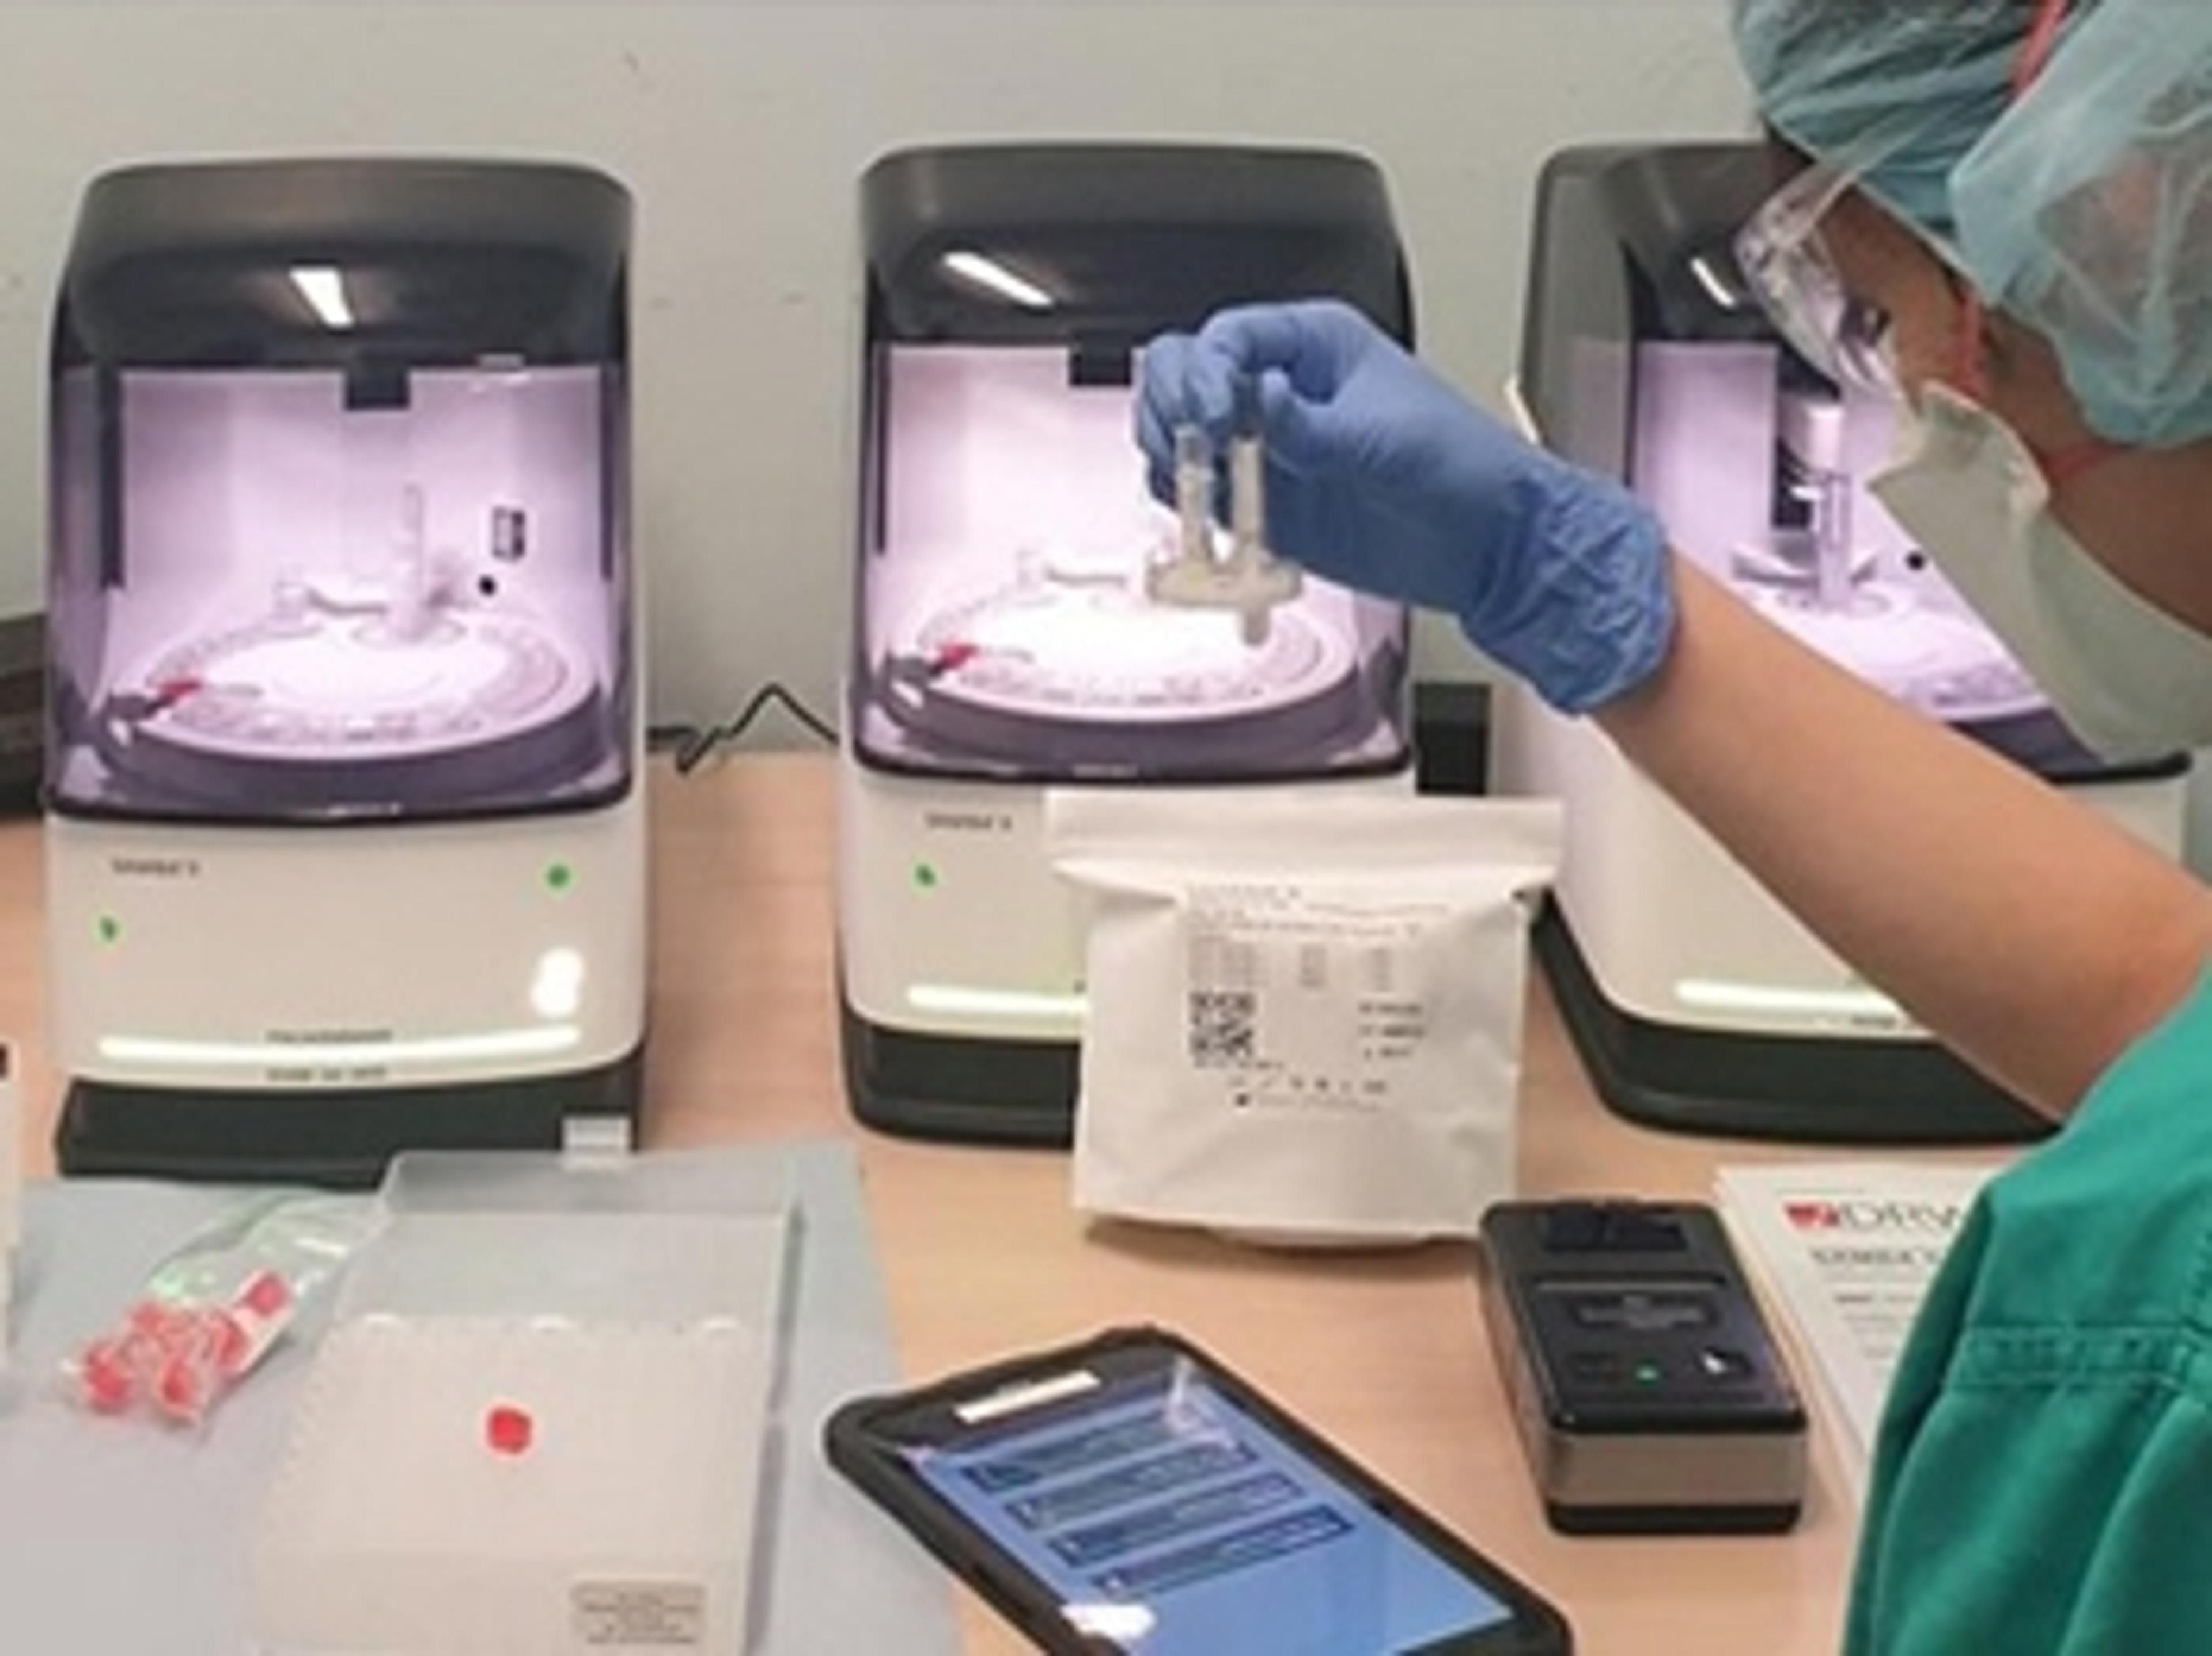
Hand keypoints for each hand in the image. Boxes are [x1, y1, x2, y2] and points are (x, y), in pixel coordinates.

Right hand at [1136, 300, 1674, 713]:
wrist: (1489, 545)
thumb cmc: (1461, 467)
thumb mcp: (1384, 437)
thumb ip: (1310, 422)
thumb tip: (1254, 396)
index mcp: (1313, 346)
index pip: (1227, 340)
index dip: (1206, 374)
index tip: (1215, 418)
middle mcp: (1279, 390)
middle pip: (1185, 377)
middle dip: (1176, 411)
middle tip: (1196, 455)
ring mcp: (1266, 448)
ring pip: (1182, 436)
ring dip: (1176, 461)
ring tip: (1204, 492)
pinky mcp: (1265, 504)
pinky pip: (1202, 497)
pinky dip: (1192, 509)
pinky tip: (1215, 524)